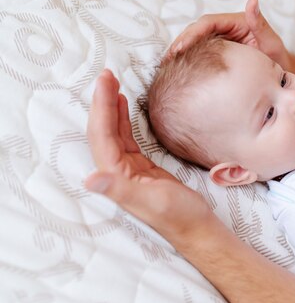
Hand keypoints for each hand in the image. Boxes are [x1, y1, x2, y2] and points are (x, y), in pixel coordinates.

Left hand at [85, 69, 212, 249]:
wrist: (197, 228)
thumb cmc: (178, 217)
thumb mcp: (152, 201)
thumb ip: (120, 190)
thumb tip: (90, 180)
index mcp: (115, 176)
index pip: (102, 134)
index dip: (101, 106)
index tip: (105, 80)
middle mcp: (116, 171)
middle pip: (103, 130)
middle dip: (102, 101)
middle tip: (107, 74)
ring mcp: (128, 169)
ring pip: (113, 132)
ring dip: (110, 107)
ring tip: (112, 84)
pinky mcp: (140, 168)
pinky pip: (126, 138)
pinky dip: (122, 119)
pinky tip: (123, 107)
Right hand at [169, 0, 292, 69]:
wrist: (282, 76)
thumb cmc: (279, 59)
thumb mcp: (271, 43)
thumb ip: (260, 24)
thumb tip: (252, 0)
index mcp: (238, 21)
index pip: (209, 23)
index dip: (192, 34)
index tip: (180, 48)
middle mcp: (227, 28)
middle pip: (197, 31)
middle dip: (181, 43)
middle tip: (167, 59)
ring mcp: (222, 40)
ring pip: (196, 42)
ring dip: (181, 52)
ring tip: (166, 66)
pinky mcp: (219, 52)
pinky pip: (200, 53)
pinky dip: (189, 60)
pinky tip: (178, 71)